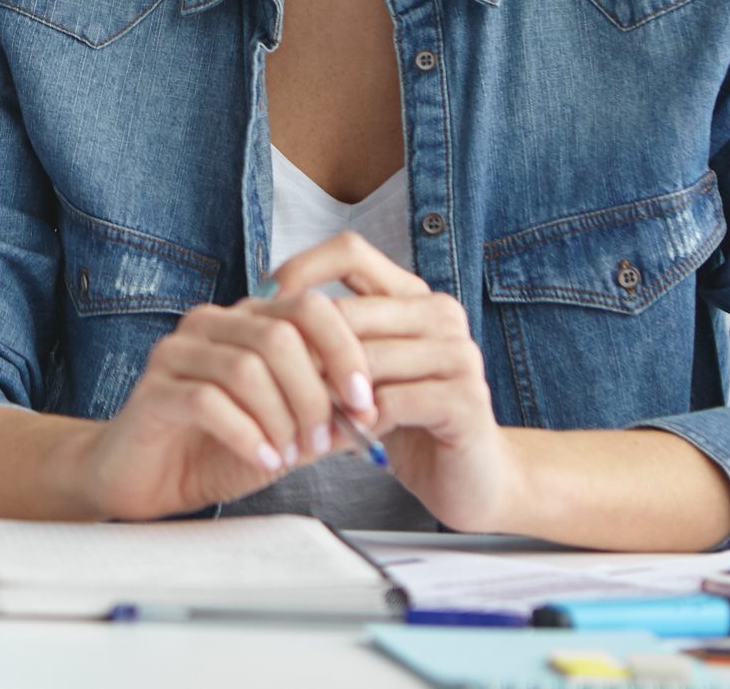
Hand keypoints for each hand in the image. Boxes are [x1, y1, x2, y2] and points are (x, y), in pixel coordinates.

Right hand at [68, 282, 378, 520]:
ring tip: (291, 454)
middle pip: (280, 335)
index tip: (365, 401)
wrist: (145, 477)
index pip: (309, 307)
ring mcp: (177, 353)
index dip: (345, 352)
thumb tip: (382, 410)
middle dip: (314, 392)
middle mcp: (211, 325)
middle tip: (324, 438)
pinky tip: (264, 458)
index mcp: (247, 322)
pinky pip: (208, 401)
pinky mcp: (153, 390)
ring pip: (247, 367)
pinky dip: (248, 435)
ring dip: (282, 418)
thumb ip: (326, 417)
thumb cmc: (214, 448)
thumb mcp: (286, 431)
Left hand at [272, 234, 522, 532]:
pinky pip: (390, 400)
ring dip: (328, 394)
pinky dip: (360, 423)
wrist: (470, 478)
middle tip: (274, 384)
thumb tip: (259, 307)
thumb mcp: (361, 371)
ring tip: (307, 419)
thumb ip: (329, 338)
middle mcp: (441, 314)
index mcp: (413, 295)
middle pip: (348, 312)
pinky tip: (350, 440)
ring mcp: (459, 354)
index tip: (262, 303)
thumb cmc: (405, 420)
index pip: (350, 251)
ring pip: (364, 358)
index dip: (300, 269)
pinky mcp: (466, 398)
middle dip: (305, 352)